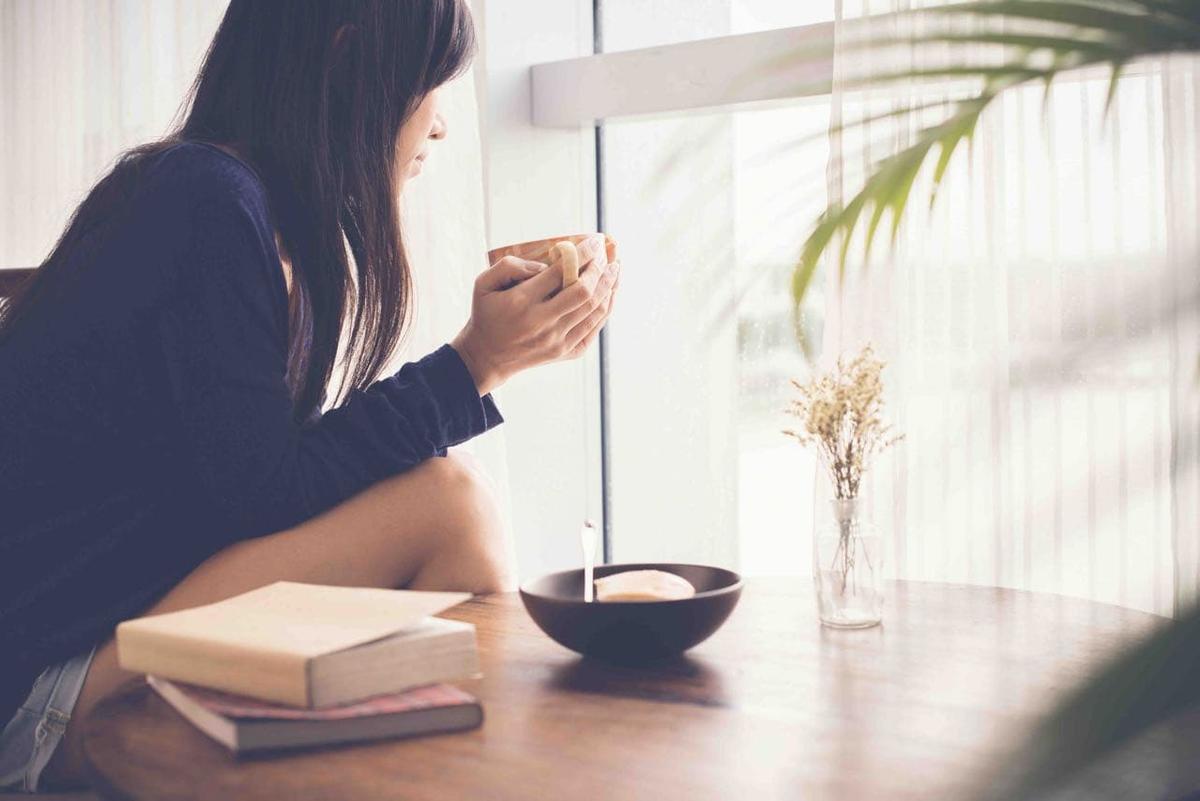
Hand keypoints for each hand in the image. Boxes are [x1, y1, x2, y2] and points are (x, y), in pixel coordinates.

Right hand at [451, 236, 620, 394]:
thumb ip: (510, 266)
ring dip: (610, 286)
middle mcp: (542, 323)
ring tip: (615, 269)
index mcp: (521, 302)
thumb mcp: (483, 283)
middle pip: (584, 291)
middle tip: (607, 255)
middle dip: (601, 269)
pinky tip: (610, 293)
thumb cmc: (486, 314)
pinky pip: (594, 328)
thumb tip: (545, 265)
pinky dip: (606, 308)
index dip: (582, 254)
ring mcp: (556, 341)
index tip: (594, 242)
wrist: (487, 357)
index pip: (561, 273)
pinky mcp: (565, 352)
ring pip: (594, 309)